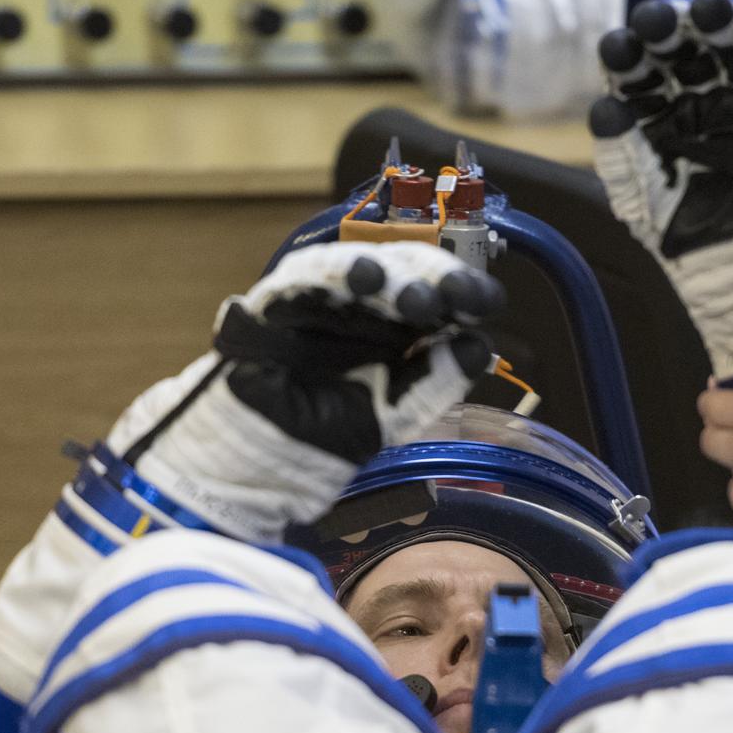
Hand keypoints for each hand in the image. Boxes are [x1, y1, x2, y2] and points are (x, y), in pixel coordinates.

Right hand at [106, 241, 501, 541]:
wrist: (246, 463)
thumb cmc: (315, 444)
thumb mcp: (390, 416)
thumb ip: (432, 384)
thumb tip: (479, 349)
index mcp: (393, 340)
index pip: (435, 304)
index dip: (462, 295)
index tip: (486, 302)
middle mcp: (362, 317)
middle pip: (406, 278)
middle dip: (435, 281)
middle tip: (459, 293)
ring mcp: (321, 306)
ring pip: (362, 269)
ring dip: (392, 273)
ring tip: (416, 291)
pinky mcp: (279, 303)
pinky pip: (309, 278)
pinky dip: (337, 272)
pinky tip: (365, 276)